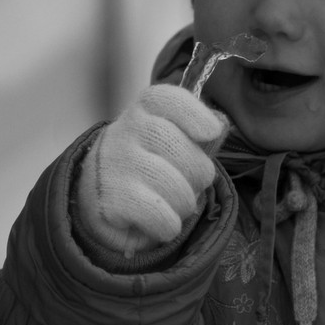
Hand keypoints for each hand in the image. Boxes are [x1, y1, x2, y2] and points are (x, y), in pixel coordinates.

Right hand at [76, 84, 227, 255]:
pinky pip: (159, 215)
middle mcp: (125, 130)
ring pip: (176, 188)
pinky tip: (158, 221)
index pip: (168, 99)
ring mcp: (114, 163)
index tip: (211, 132)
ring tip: (171, 203)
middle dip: (199, 176)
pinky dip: (168, 225)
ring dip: (184, 204)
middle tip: (189, 184)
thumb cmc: (153, 164)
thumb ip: (199, 133)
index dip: (195, 114)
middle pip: (183, 151)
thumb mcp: (176, 141)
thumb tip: (220, 124)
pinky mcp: (109, 198)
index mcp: (145, 109)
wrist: (104, 198)